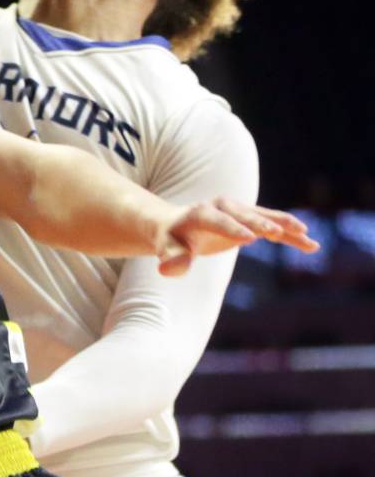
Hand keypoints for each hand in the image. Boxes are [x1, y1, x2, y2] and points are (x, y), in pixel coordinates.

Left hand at [155, 197, 318, 276]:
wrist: (176, 225)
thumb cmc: (171, 239)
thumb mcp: (166, 248)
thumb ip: (171, 258)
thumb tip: (169, 269)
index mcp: (200, 213)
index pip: (217, 220)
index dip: (232, 229)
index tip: (249, 238)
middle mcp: (221, 207)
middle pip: (243, 214)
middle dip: (259, 222)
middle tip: (275, 232)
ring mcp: (238, 212)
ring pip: (264, 217)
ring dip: (284, 225)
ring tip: (305, 235)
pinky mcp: (250, 221)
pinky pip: (273, 227)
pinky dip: (290, 234)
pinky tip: (310, 244)